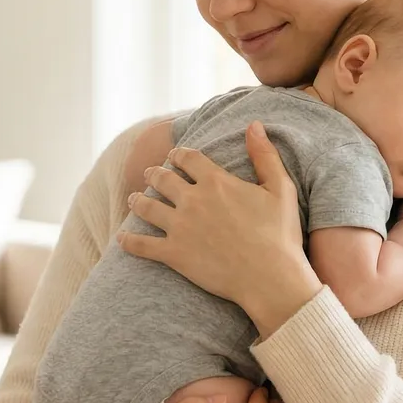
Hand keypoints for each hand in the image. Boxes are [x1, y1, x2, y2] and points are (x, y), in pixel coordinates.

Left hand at [118, 122, 322, 334]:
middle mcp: (193, 200)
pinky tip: (122, 239)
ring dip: (138, 201)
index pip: (187, 158)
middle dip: (154, 174)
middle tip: (150, 175)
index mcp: (216, 181)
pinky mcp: (173, 254)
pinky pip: (142, 245)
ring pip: (147, 207)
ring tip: (134, 199)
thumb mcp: (280, 188)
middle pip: (162, 179)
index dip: (179, 154)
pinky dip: (129, 241)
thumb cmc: (281, 234)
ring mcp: (180, 227)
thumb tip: (254, 124)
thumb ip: (264, 154)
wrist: (271, 278)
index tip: (175, 156)